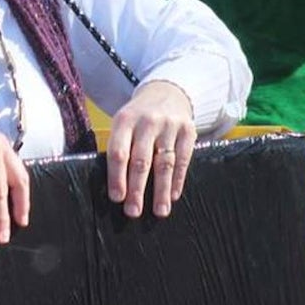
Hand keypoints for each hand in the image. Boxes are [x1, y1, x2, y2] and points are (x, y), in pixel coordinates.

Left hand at [107, 79, 196, 218]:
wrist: (166, 92)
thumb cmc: (138, 117)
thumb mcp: (123, 123)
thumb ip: (119, 147)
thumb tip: (116, 186)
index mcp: (124, 120)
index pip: (119, 151)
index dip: (117, 176)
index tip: (117, 198)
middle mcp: (147, 122)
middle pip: (141, 160)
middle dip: (137, 189)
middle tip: (133, 211)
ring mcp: (170, 126)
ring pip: (164, 163)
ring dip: (161, 190)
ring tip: (159, 211)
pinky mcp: (188, 131)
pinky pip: (184, 160)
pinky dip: (178, 180)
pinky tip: (174, 196)